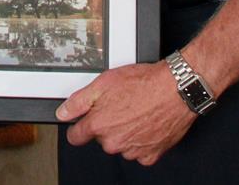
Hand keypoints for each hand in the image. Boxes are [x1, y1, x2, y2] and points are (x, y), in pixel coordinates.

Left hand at [55, 62, 194, 165]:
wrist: (175, 90)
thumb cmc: (143, 83)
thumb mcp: (104, 83)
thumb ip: (79, 101)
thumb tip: (63, 112)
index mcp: (99, 125)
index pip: (76, 136)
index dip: (78, 127)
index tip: (81, 123)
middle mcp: (114, 142)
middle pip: (101, 138)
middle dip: (106, 125)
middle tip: (119, 106)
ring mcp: (132, 150)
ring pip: (120, 144)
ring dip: (124, 133)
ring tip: (136, 112)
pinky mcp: (150, 155)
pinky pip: (139, 152)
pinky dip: (141, 141)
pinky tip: (146, 123)